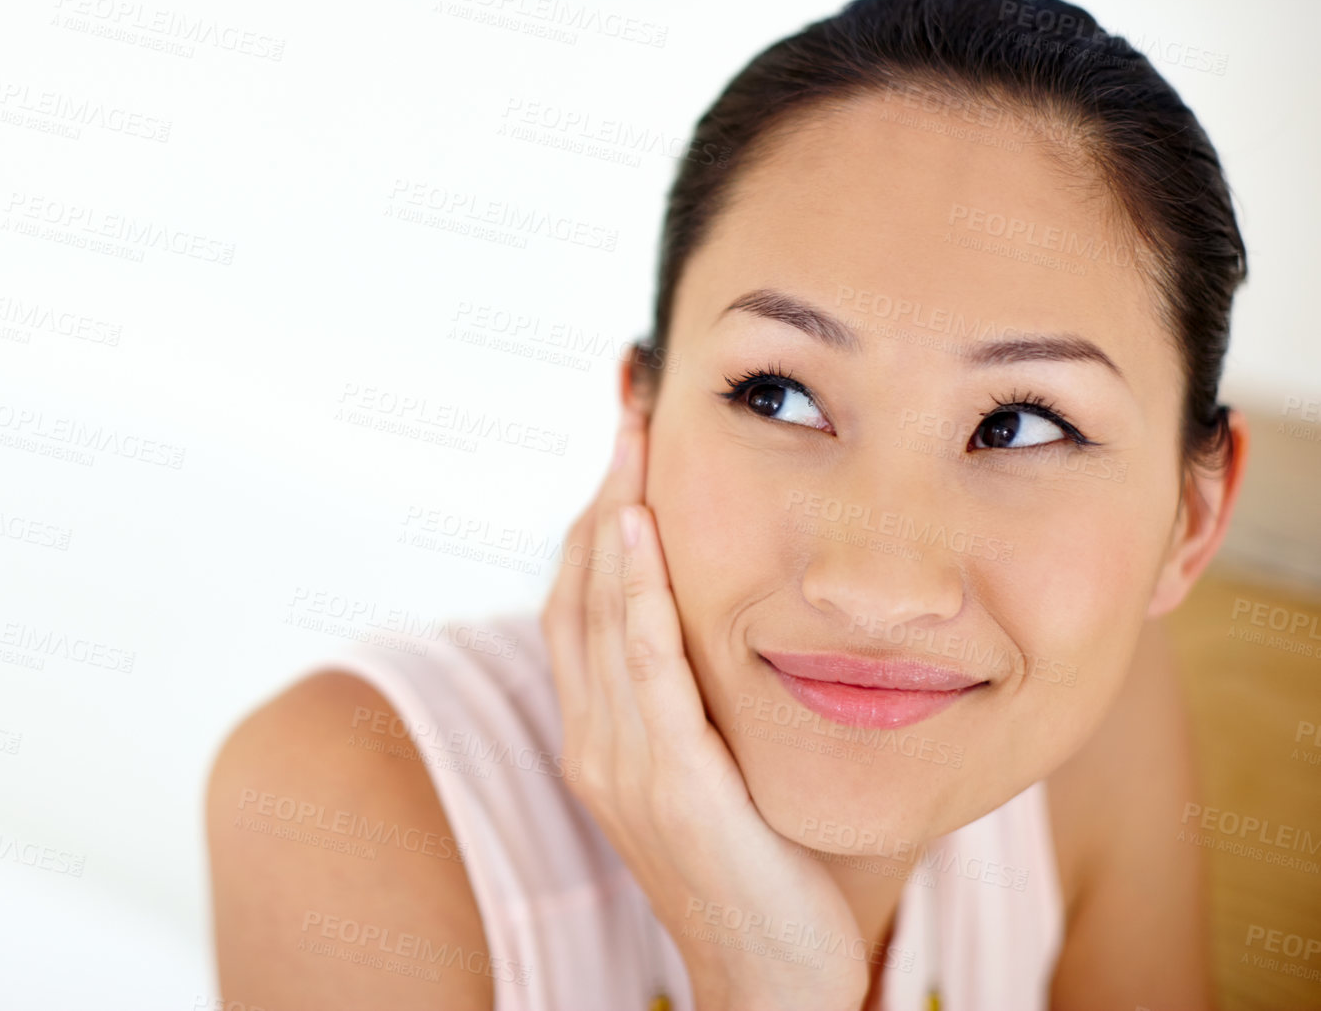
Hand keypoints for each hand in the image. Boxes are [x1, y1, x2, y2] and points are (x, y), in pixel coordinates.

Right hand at [541, 410, 869, 1010]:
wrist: (775, 979)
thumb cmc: (763, 868)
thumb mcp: (720, 766)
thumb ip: (704, 695)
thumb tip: (732, 614)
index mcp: (600, 733)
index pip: (580, 599)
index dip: (596, 511)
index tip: (627, 433)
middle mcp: (594, 740)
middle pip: (578, 587)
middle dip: (604, 488)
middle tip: (630, 399)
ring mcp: (623, 765)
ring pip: (601, 614)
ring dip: (616, 514)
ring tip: (635, 433)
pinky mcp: (671, 785)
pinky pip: (646, 672)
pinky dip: (639, 594)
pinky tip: (645, 529)